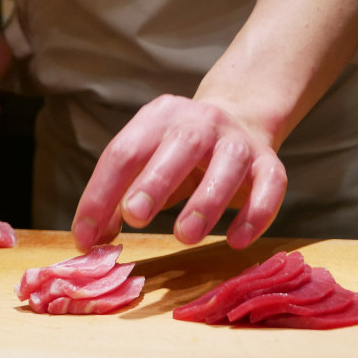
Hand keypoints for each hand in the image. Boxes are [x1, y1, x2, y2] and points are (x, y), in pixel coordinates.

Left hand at [71, 95, 287, 250]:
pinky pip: (270, 185)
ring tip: (185, 235)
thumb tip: (92, 240)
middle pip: (180, 145)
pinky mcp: (269, 163)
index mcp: (160, 117)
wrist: (241, 117)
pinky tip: (237, 240)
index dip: (101, 194)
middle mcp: (201, 122)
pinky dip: (256, 214)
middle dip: (154, 182)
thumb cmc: (180, 154)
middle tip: (134, 217)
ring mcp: (238, 141)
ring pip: (228, 164)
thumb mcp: (146, 163)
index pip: (125, 152)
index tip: (87, 238)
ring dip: (206, 202)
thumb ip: (118, 197)